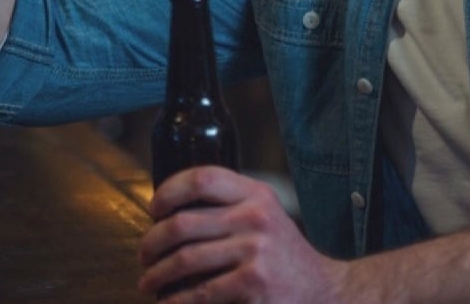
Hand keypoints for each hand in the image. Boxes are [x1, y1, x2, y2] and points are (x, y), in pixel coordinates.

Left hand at [138, 167, 347, 301]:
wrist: (325, 292)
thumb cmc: (284, 257)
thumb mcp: (266, 218)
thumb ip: (230, 208)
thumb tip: (170, 215)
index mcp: (256, 195)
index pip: (202, 178)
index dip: (168, 191)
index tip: (153, 210)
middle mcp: (256, 218)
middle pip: (183, 223)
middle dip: (152, 243)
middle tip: (144, 256)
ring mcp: (256, 252)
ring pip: (185, 260)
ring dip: (157, 275)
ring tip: (148, 282)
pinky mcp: (254, 285)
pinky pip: (200, 293)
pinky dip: (177, 301)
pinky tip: (169, 303)